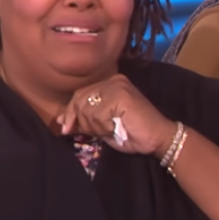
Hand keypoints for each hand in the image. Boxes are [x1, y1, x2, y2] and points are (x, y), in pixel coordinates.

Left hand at [57, 74, 176, 157]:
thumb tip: (60, 120)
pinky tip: (115, 129)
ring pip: (87, 109)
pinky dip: (103, 127)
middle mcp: (112, 81)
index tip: (65, 127)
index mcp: (108, 84)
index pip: (80, 95)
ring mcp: (117, 87)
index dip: (70, 112)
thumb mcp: (101, 125)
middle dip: (81, 121)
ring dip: (95, 127)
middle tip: (94, 132)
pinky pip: (98, 115)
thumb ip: (83, 119)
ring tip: (110, 130)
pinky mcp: (121, 96)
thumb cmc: (131, 133)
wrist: (158, 138)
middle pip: (80, 100)